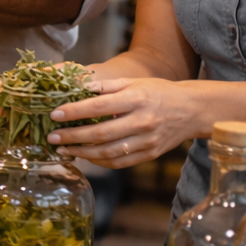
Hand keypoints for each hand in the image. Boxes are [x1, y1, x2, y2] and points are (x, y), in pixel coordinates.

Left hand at [46, 77, 203, 167]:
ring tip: (63, 150)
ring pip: (109, 152)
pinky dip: (100, 162)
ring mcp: (147, 141)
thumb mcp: (136, 82)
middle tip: (52, 138)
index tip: (55, 115)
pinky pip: (120, 162)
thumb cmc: (160, 92)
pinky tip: (86, 156)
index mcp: (137, 99)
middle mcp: (142, 121)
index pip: (99, 107)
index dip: (75, 112)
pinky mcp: (150, 154)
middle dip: (72, 137)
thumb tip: (79, 88)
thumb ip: (107, 86)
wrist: (193, 110)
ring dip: (82, 153)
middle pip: (101, 133)